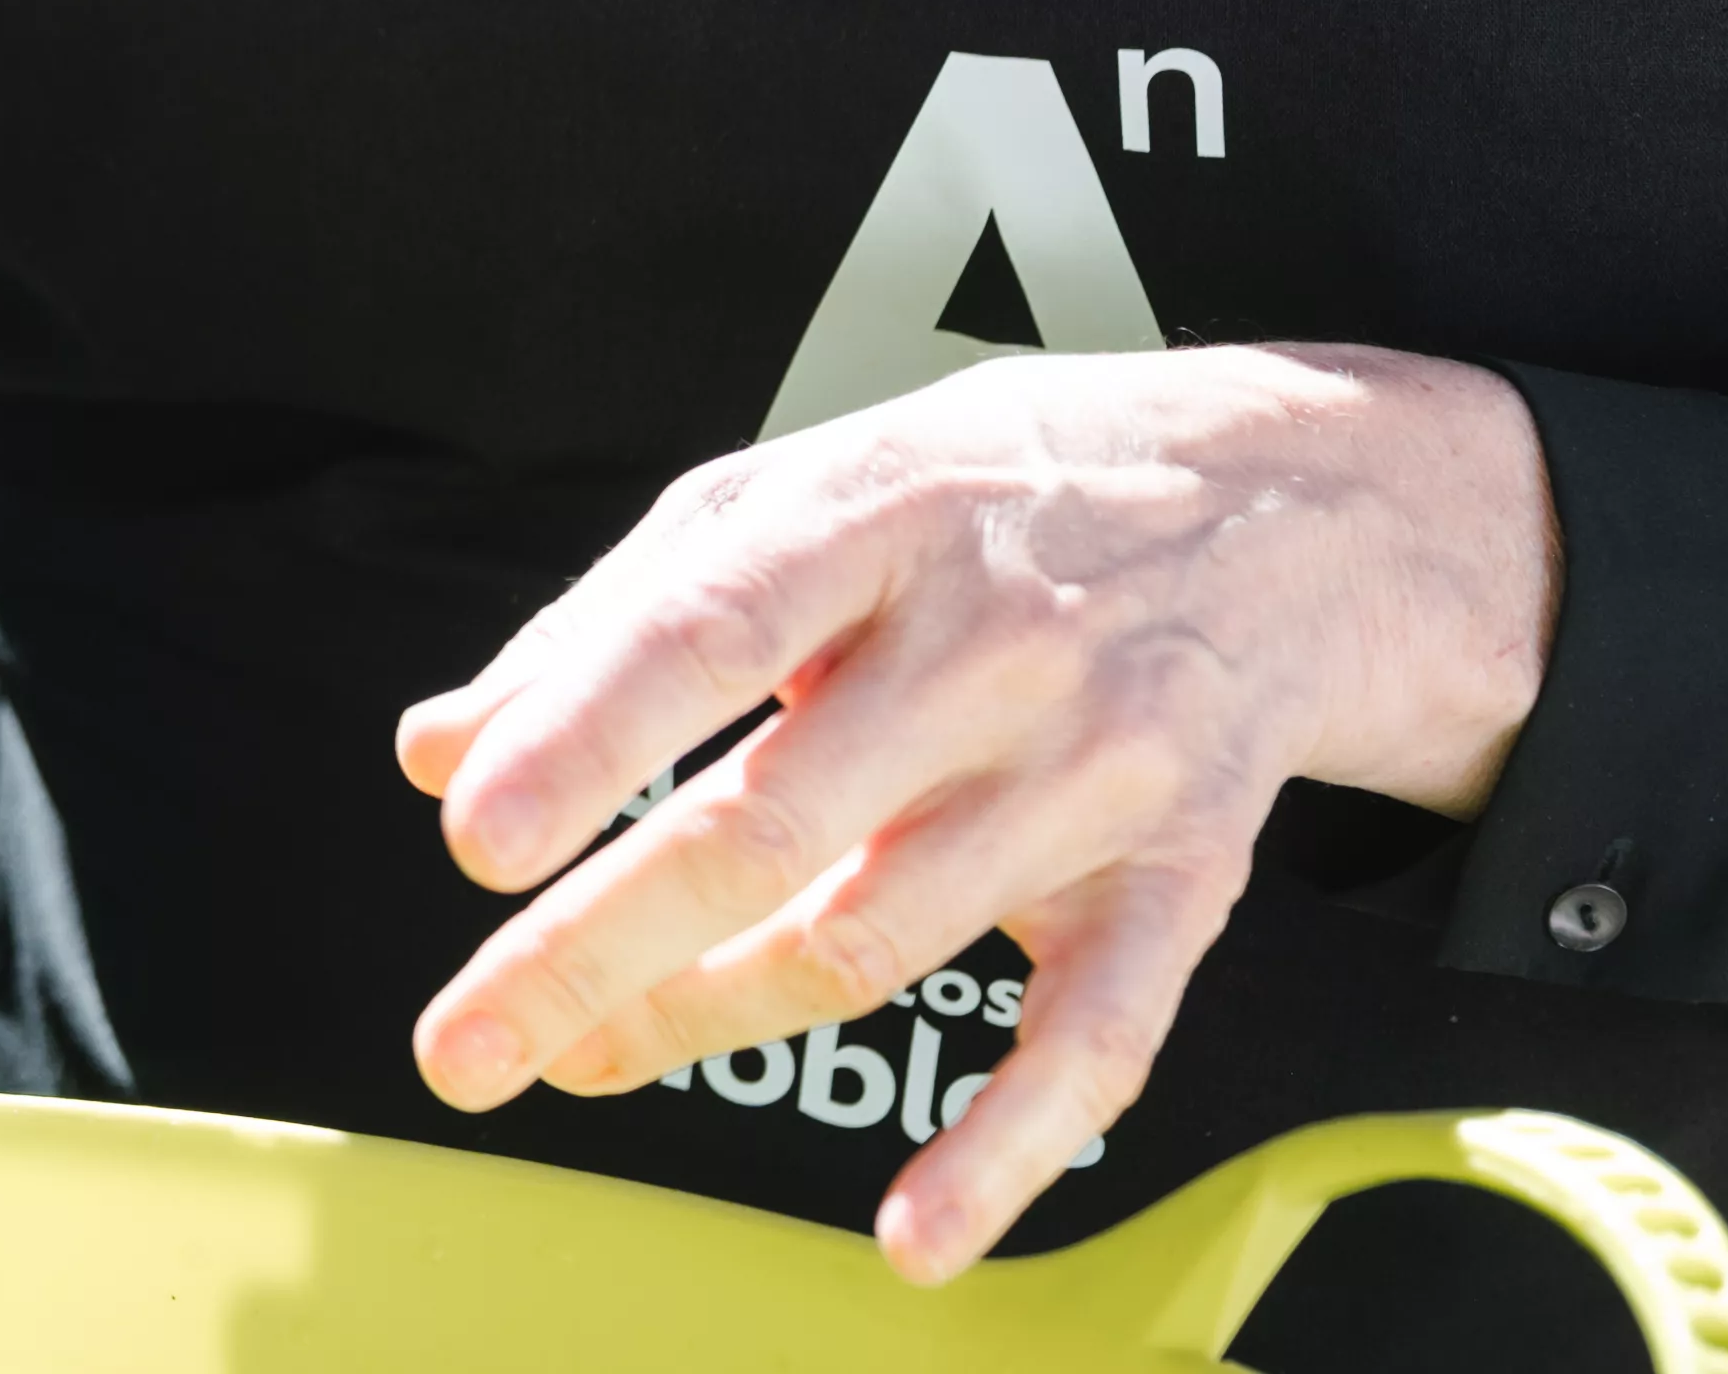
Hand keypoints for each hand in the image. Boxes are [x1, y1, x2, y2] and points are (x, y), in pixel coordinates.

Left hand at [397, 345, 1556, 1279]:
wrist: (1288, 509)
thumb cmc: (985, 499)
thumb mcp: (796, 494)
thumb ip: (608, 623)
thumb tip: (439, 751)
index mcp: (876, 516)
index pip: (706, 629)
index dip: (584, 736)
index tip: (470, 834)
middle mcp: (994, 644)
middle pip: (772, 822)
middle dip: (597, 945)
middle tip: (466, 1040)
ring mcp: (1096, 767)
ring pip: (877, 934)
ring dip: (708, 1021)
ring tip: (576, 1065)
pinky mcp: (1181, 878)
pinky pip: (1095, 1038)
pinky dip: (1004, 1151)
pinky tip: (909, 1234)